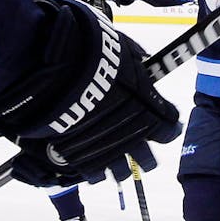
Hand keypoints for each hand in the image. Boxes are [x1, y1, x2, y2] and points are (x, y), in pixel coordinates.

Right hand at [0, 0, 180, 186]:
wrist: (51, 67)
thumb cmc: (85, 52)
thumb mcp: (117, 47)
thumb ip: (133, 58)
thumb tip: (141, 57)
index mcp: (148, 107)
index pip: (169, 128)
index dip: (167, 128)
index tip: (164, 127)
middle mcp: (132, 132)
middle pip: (147, 157)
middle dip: (145, 157)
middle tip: (143, 158)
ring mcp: (106, 148)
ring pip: (122, 171)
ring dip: (121, 169)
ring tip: (118, 170)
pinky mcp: (80, 157)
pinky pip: (94, 172)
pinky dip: (95, 171)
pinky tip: (93, 169)